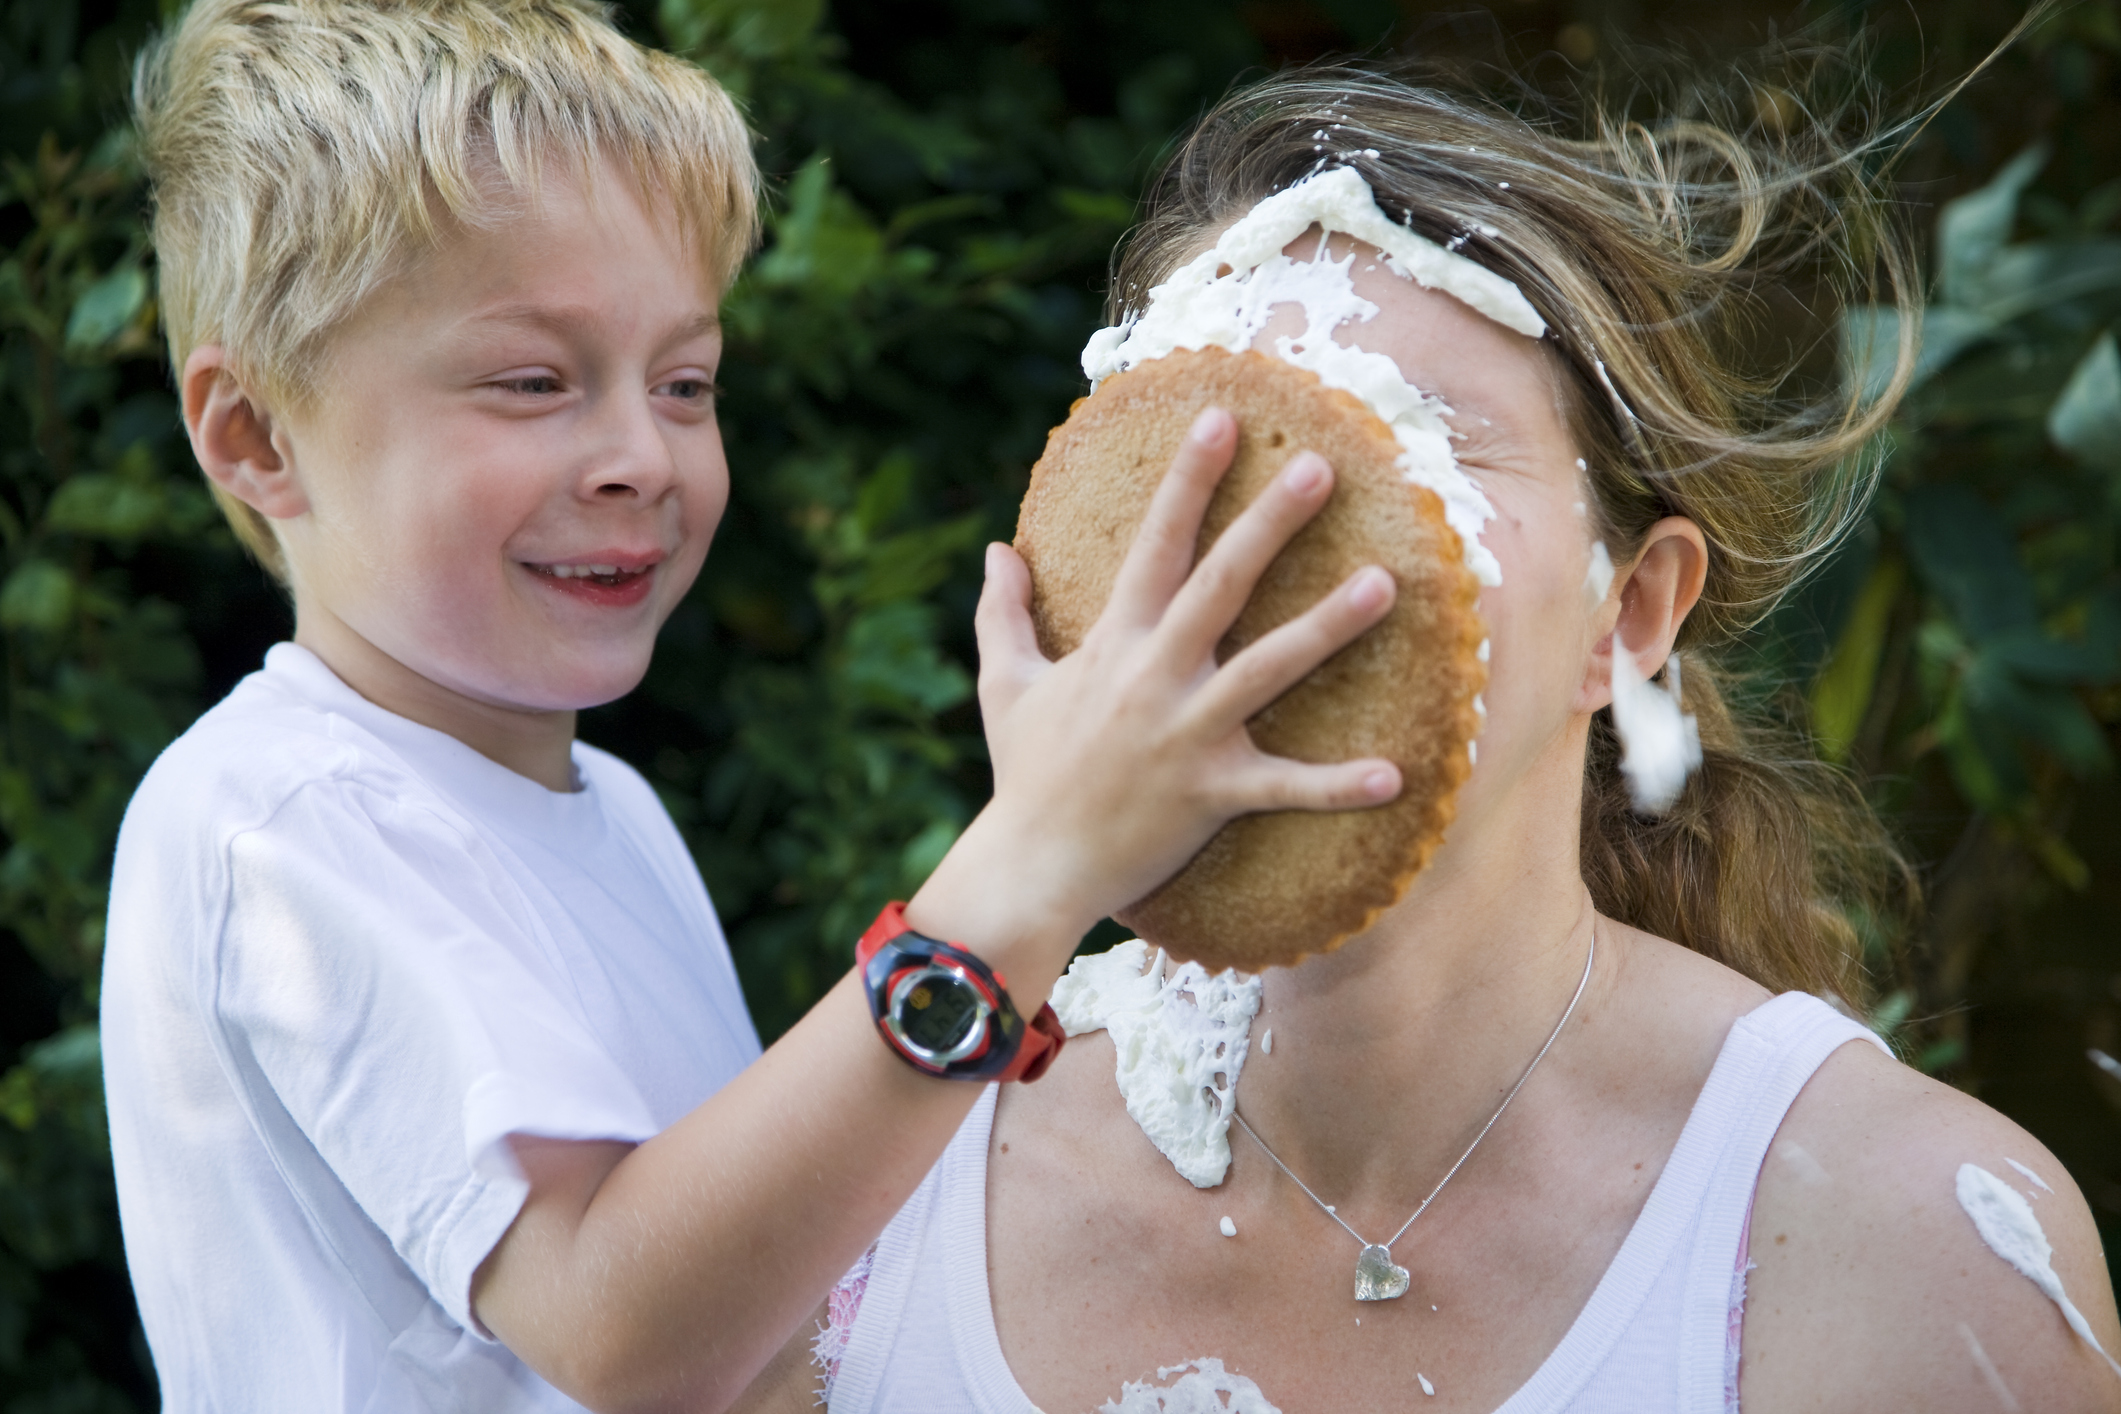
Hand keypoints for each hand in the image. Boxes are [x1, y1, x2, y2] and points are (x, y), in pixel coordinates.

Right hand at [910, 407, 1399, 988]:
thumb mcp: (1005, 684)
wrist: (1031, 865)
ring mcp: (1186, 734)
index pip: (1156, 543)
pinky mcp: (1210, 794)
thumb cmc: (1024, 773)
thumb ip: (1001, 612)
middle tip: (1322, 466)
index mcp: (1114, 642)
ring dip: (1327, 626)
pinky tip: (1398, 775)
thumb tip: (996, 549)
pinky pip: (1284, 788)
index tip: (1222, 418)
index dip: (1189, 479)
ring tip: (1385, 582)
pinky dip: (1338, 786)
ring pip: (1267, 670)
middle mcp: (1154, 676)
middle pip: (1221, 585)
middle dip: (1270, 523)